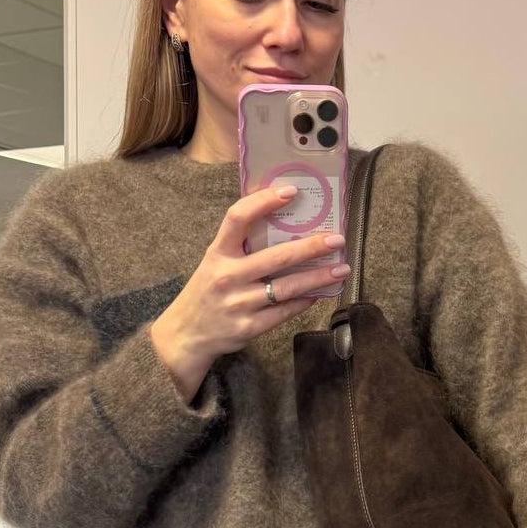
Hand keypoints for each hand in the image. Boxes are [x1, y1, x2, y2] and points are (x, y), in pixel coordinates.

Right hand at [150, 185, 349, 402]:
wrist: (185, 336)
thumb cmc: (207, 292)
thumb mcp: (214, 263)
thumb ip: (241, 247)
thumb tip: (285, 226)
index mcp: (217, 253)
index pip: (238, 218)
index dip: (263, 201)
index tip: (291, 191)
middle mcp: (227, 277)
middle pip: (277, 257)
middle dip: (311, 247)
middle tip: (337, 240)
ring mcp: (239, 304)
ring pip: (287, 288)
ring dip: (318, 278)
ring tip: (341, 269)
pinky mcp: (249, 327)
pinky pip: (284, 312)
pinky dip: (304, 301)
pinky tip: (319, 293)